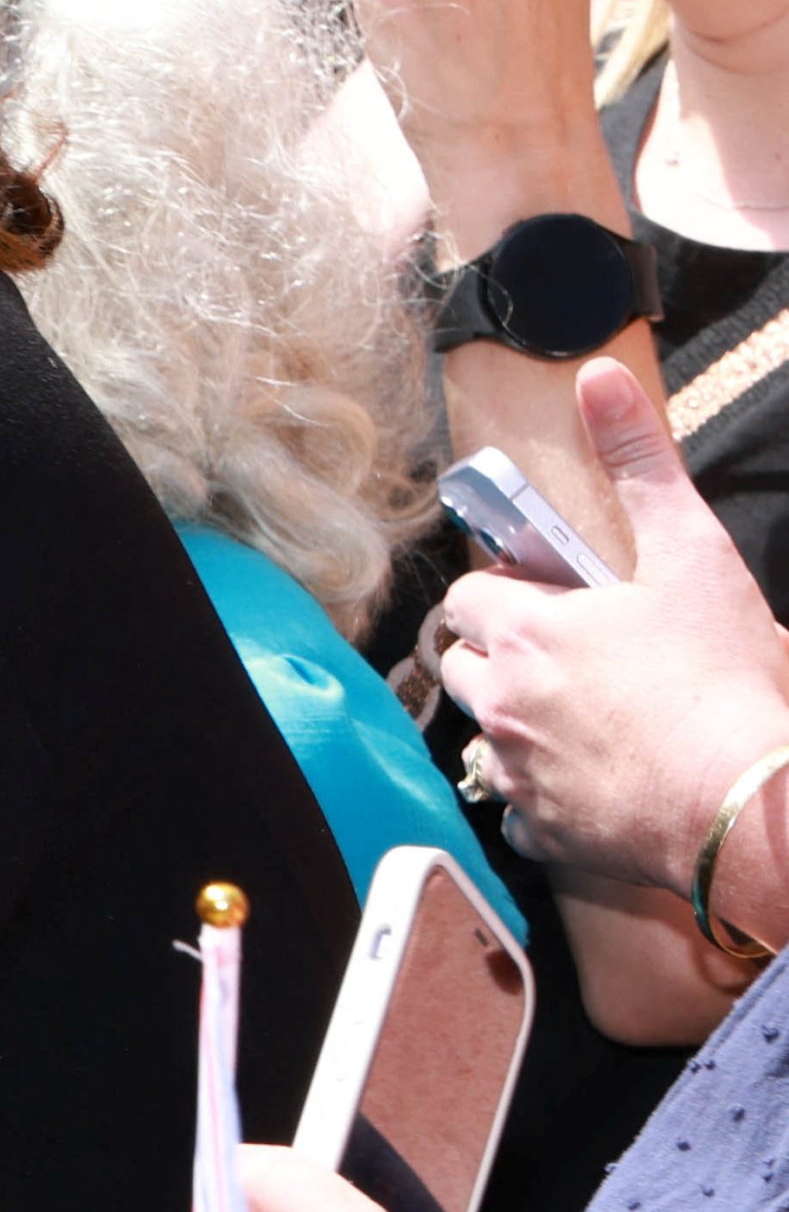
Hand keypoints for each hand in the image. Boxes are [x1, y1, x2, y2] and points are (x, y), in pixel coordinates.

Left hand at [444, 357, 788, 895]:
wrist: (748, 798)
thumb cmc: (722, 677)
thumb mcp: (691, 552)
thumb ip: (640, 462)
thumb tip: (599, 377)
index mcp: (523, 630)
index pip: (467, 596)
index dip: (505, 592)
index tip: (552, 598)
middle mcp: (499, 701)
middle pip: (463, 665)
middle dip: (503, 656)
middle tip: (577, 658)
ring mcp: (514, 772)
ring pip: (488, 738)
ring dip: (523, 724)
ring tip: (594, 719)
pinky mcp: (540, 833)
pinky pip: (520, 811)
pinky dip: (549, 799)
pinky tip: (600, 786)